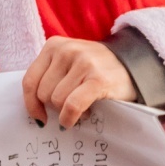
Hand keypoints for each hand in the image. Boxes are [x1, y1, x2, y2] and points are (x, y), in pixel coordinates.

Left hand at [22, 36, 137, 129]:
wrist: (135, 64)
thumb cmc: (96, 69)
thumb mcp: (68, 63)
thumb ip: (50, 77)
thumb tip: (34, 109)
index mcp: (53, 45)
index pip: (29, 80)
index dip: (31, 103)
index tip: (39, 116)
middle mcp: (66, 51)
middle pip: (43, 93)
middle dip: (54, 107)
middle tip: (70, 106)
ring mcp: (83, 63)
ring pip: (56, 100)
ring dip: (66, 111)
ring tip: (81, 106)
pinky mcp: (97, 79)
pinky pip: (72, 105)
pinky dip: (70, 117)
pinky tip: (76, 119)